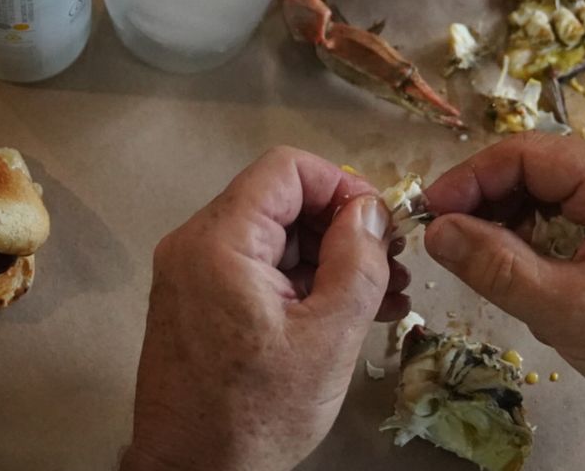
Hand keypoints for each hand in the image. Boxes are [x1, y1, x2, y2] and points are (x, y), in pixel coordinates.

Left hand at [122, 147, 409, 470]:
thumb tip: (371, 212)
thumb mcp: (329, 337)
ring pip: (274, 238)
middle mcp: (196, 246)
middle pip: (282, 201)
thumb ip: (357, 261)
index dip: (343, 186)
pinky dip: (302, 282)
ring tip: (384, 295)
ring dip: (329, 258)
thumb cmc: (256, 415)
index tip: (380, 224)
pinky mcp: (200, 304)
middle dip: (343, 227)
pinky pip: (258, 270)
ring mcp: (193, 276)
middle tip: (391, 264)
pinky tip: (347, 312)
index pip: (287, 168)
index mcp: (220, 242)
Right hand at [419, 134, 584, 470]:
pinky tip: (518, 271)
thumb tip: (438, 231)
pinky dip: (536, 238)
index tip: (427, 212)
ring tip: (477, 262)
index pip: (525, 154)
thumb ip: (494, 264)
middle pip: (536, 169)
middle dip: (486, 201)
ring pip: (550, 194)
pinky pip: (570, 217)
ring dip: (508, 222)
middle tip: (443, 241)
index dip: (469, 179)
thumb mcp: (562, 309)